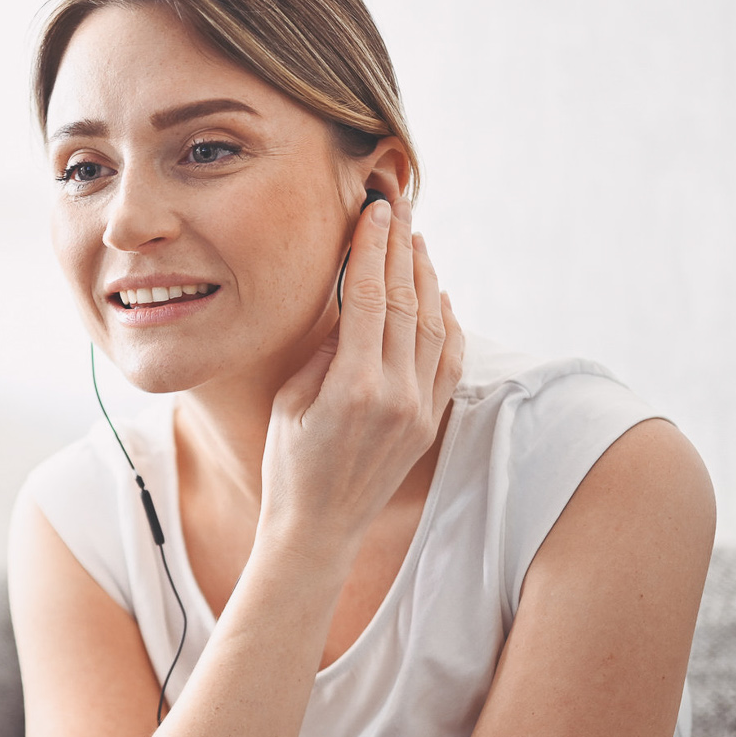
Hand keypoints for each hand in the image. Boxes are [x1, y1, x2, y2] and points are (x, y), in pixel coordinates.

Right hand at [259, 196, 462, 568]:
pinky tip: (438, 294)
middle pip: (406, 301)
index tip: (374, 211)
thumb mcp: (291, 401)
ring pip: (432, 325)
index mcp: (353, 386)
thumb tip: (351, 304)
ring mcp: (418, 410)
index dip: (373, 248)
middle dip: (401, 248)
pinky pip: (447, 359)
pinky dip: (445, 321)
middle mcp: (395, 395)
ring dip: (425, 277)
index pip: (370, 297)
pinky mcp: (429, 422)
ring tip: (416, 239)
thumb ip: (325, 350)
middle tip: (399, 206)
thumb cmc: (288, 464)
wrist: (317, 529)